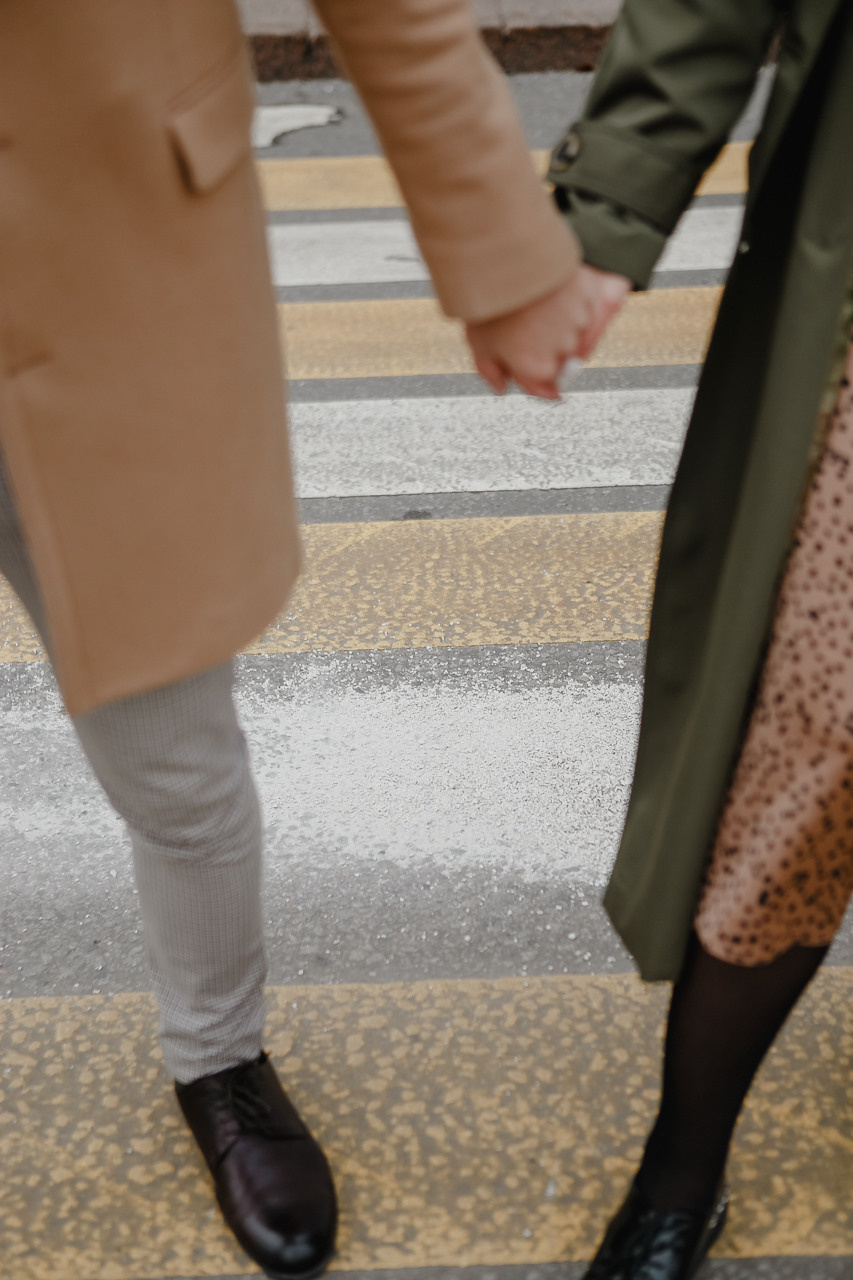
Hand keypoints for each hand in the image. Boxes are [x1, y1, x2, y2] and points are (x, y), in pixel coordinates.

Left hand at [465, 264, 630, 399]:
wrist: (508, 251)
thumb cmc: (489, 299)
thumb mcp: (479, 342)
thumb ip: (492, 373)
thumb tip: (502, 388)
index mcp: (538, 368)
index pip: (545, 388)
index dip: (532, 376)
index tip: (527, 363)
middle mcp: (565, 351)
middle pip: (560, 359)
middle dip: (545, 347)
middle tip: (524, 322)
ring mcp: (582, 322)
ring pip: (576, 333)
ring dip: (562, 323)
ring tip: (538, 302)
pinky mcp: (592, 295)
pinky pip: (589, 307)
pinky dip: (575, 301)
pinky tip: (555, 290)